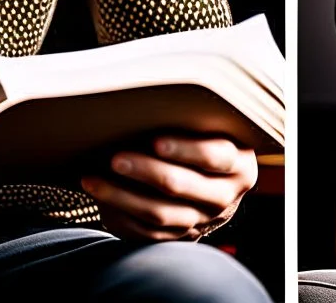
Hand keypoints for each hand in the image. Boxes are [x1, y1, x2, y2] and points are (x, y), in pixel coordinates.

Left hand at [81, 134, 257, 241]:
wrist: (211, 180)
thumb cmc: (204, 136)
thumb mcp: (213, 127)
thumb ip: (195, 117)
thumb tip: (150, 98)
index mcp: (240, 164)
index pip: (216, 156)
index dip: (186, 149)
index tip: (155, 140)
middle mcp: (226, 196)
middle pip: (183, 186)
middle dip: (145, 171)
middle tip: (115, 157)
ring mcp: (203, 221)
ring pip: (160, 214)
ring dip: (123, 196)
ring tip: (94, 179)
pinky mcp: (179, 237)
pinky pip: (147, 233)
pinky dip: (120, 215)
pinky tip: (99, 196)